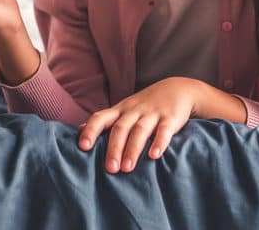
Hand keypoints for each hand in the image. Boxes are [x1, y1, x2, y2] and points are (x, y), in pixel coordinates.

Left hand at [78, 77, 203, 173]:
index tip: (83, 147)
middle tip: (110, 169)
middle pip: (120, 128)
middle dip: (113, 148)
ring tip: (127, 168)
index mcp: (119, 110)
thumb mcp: (123, 109)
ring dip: (132, 149)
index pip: (100, 118)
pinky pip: (164, 130)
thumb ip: (104, 120)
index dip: (91, 131)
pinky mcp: (170, 118)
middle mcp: (133, 111)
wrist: (178, 89)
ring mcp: (152, 114)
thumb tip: (80, 129)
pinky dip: (159, 142)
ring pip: (139, 130)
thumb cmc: (145, 105)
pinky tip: (154, 156)